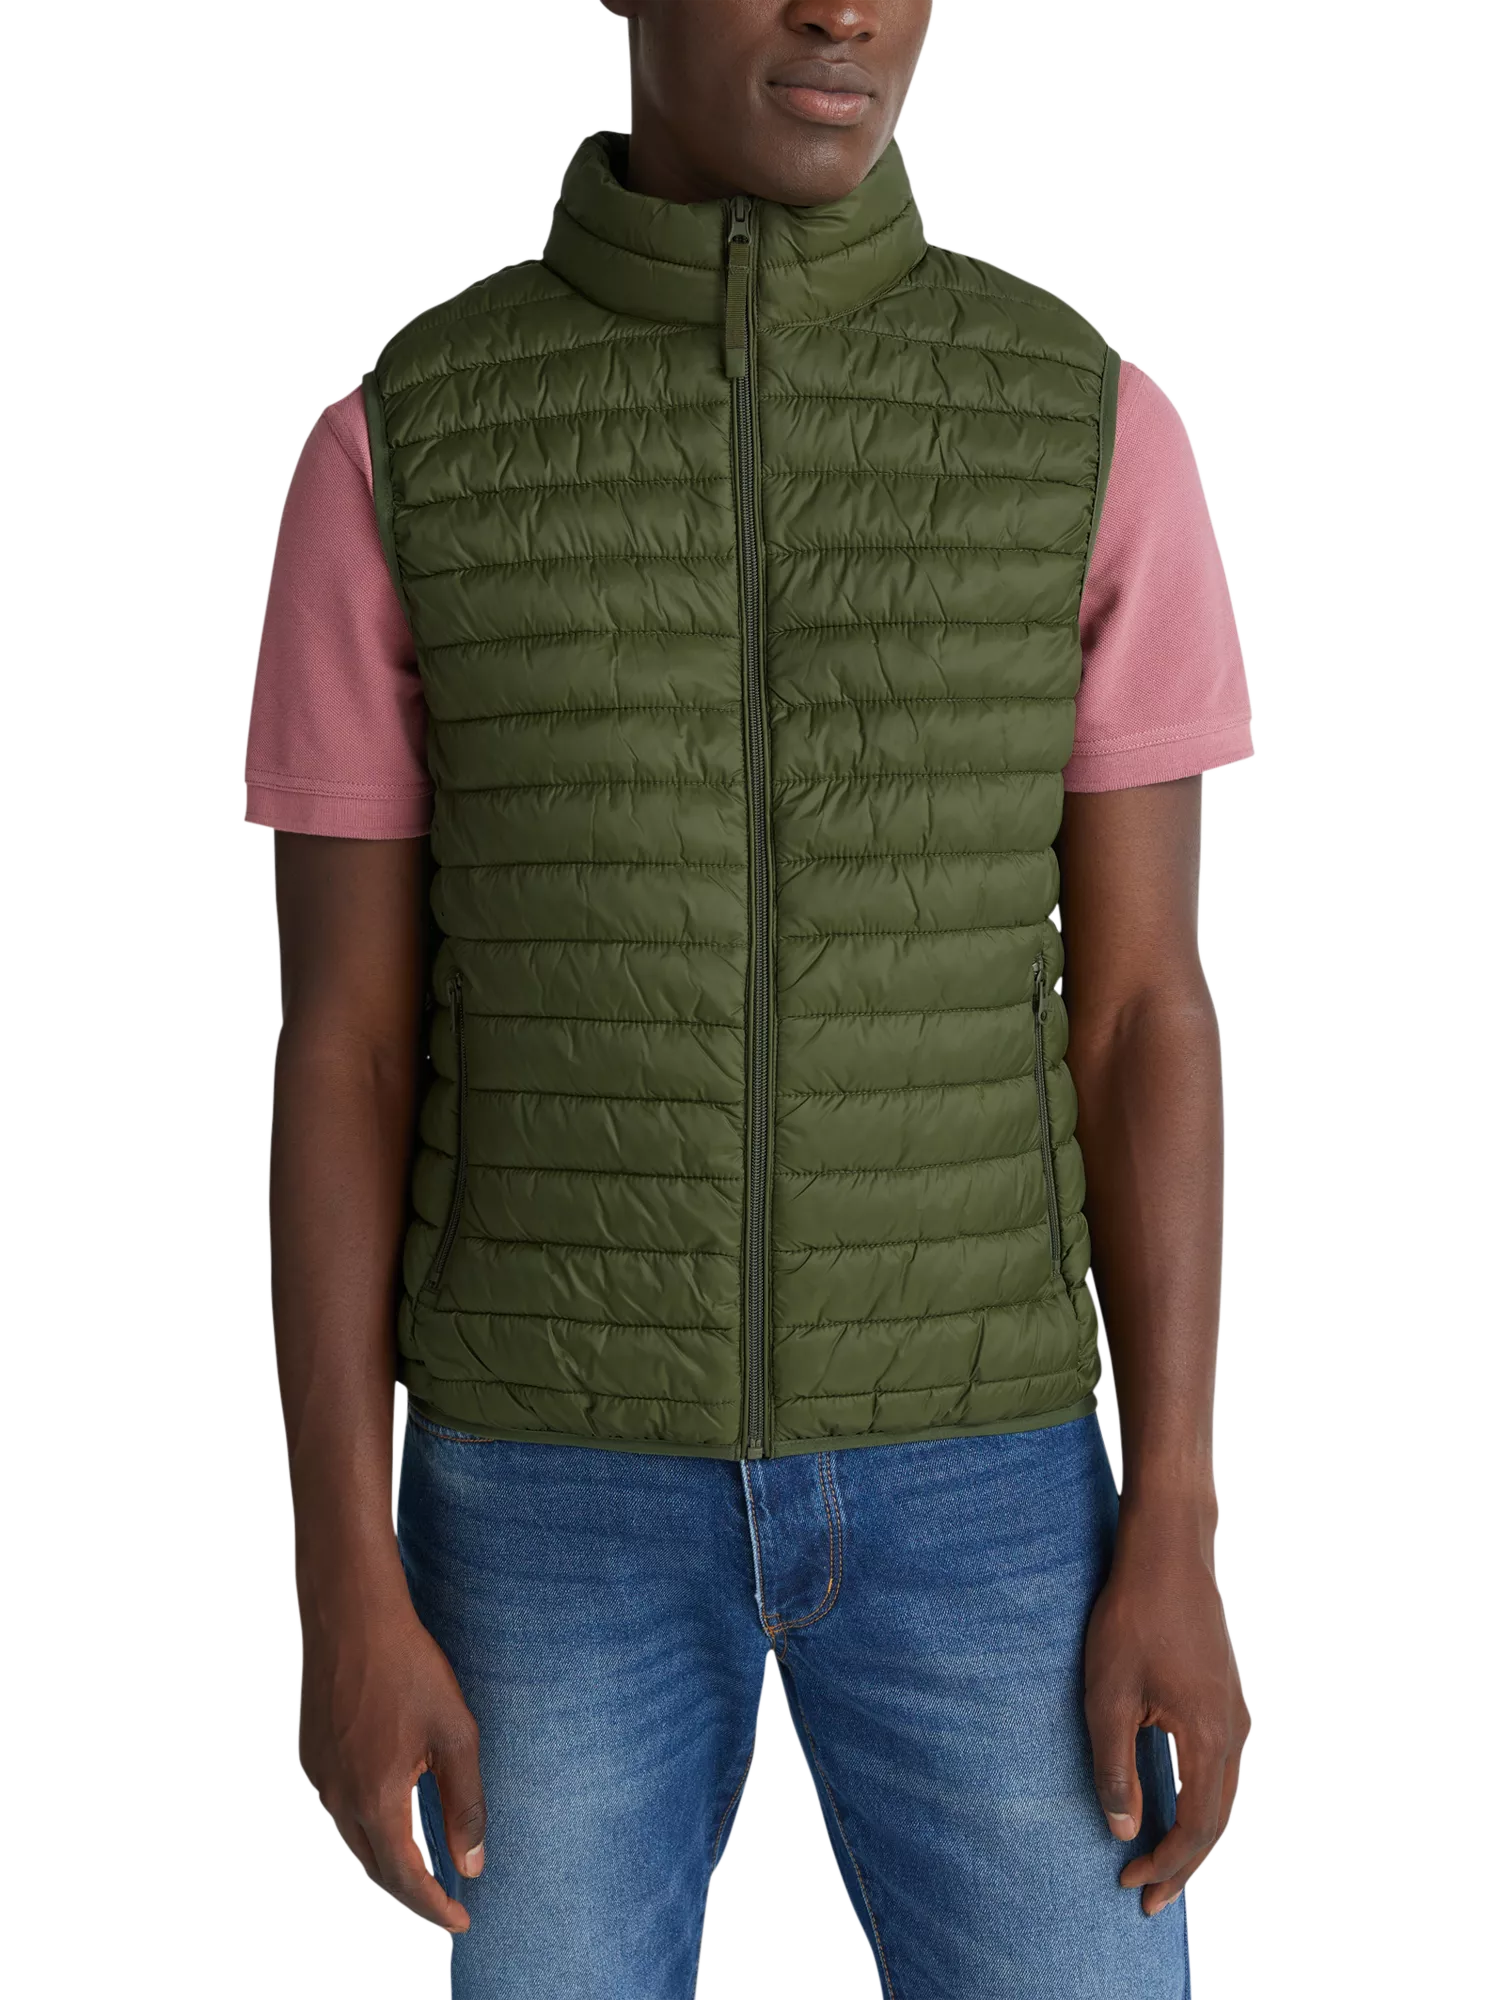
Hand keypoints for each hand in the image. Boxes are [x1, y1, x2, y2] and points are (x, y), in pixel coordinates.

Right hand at [298, 1570, 485, 1930]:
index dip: (435, 1906)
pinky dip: (369, 1824)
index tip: (463, 1920)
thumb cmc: (409, 1667)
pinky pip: (341, 1805)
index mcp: (373, 1799)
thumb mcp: (455, 1734)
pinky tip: (393, 1813)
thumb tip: (472, 1865)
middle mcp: (337, 1796)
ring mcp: (318, 1774)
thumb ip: (465, 1803)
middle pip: (376, 1867)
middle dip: (412, 1891)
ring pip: (355, 1837)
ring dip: (390, 1859)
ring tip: (426, 1866)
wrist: (351, 1613)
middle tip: (448, 1902)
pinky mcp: (312, 1752)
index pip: (405, 1879)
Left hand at [1084, 1502, 1249, 1915]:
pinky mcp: (1226, 1693)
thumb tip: (1123, 1830)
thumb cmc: (1132, 1618)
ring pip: (1223, 1794)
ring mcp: (1236, 1710)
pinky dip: (1201, 1799)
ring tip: (1161, 1862)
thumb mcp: (1108, 1696)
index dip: (1165, 1865)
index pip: (1196, 1828)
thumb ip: (1114, 1767)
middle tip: (1148, 1897)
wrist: (1169, 1552)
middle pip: (1217, 1820)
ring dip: (1194, 1833)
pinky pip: (1221, 1765)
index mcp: (1210, 1739)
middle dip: (1183, 1863)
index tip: (1130, 1886)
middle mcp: (1235, 1732)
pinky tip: (1175, 1800)